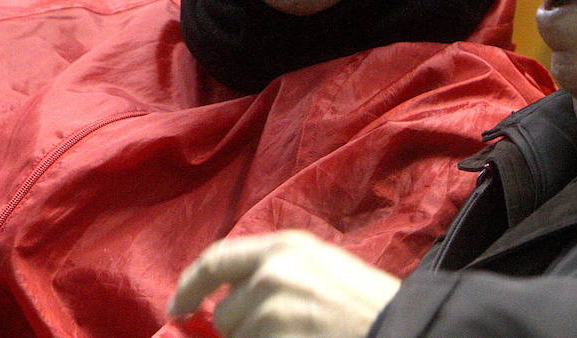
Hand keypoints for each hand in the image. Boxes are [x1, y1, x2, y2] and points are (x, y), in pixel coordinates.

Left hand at [169, 230, 401, 337]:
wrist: (399, 329)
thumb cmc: (367, 304)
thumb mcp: (321, 268)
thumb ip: (275, 272)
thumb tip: (227, 296)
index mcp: (285, 247)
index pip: (216, 259)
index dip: (191, 284)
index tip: (177, 305)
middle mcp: (271, 272)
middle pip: (225, 311)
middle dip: (243, 328)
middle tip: (287, 330)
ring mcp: (271, 311)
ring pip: (238, 337)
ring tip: (304, 335)